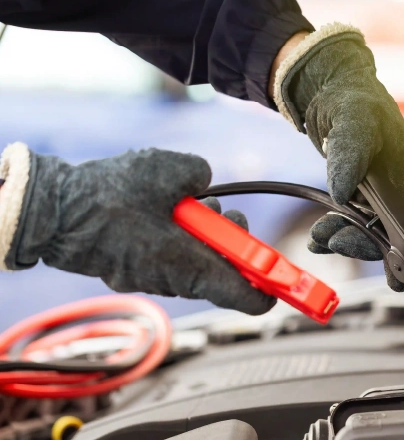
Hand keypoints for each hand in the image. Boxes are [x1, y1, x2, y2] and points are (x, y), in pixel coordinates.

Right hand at [0, 144, 275, 314]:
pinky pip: (170, 257)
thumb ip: (200, 175)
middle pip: (224, 274)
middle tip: (224, 215)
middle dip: (234, 244)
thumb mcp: (170, 170)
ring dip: (204, 235)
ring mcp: (153, 278)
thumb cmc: (110, 194)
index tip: (289, 281)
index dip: (272, 288)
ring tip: (187, 204)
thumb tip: (204, 183)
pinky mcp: (136, 270)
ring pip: (197, 262)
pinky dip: (178, 237)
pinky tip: (164, 210)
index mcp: (191, 266)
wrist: (53, 212)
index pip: (245, 295)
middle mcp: (175, 280)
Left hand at [273, 24, 403, 290]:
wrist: (331, 90)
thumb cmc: (352, 100)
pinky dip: (336, 235)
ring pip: (372, 235)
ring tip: (318, 237)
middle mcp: (403, 190)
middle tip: (334, 243)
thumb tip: (340, 194)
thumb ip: (348, 155)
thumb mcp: (353, 121)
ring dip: (345, 242)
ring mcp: (384, 196)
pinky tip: (318, 238)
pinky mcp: (364, 198)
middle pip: (395, 238)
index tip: (396, 276)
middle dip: (364, 246)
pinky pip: (355, 226)